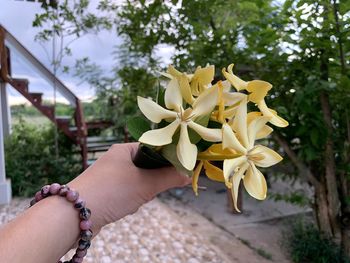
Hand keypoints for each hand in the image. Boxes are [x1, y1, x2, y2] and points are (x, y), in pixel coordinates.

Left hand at [69, 143, 190, 233]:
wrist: (74, 214)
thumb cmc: (112, 191)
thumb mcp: (146, 184)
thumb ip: (169, 178)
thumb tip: (188, 174)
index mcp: (124, 149)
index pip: (153, 148)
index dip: (167, 158)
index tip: (177, 170)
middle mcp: (115, 159)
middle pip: (146, 166)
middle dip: (152, 181)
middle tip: (152, 189)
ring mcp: (109, 175)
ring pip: (137, 181)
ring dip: (141, 193)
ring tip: (133, 200)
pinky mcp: (105, 191)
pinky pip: (126, 192)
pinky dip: (130, 200)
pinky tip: (125, 207)